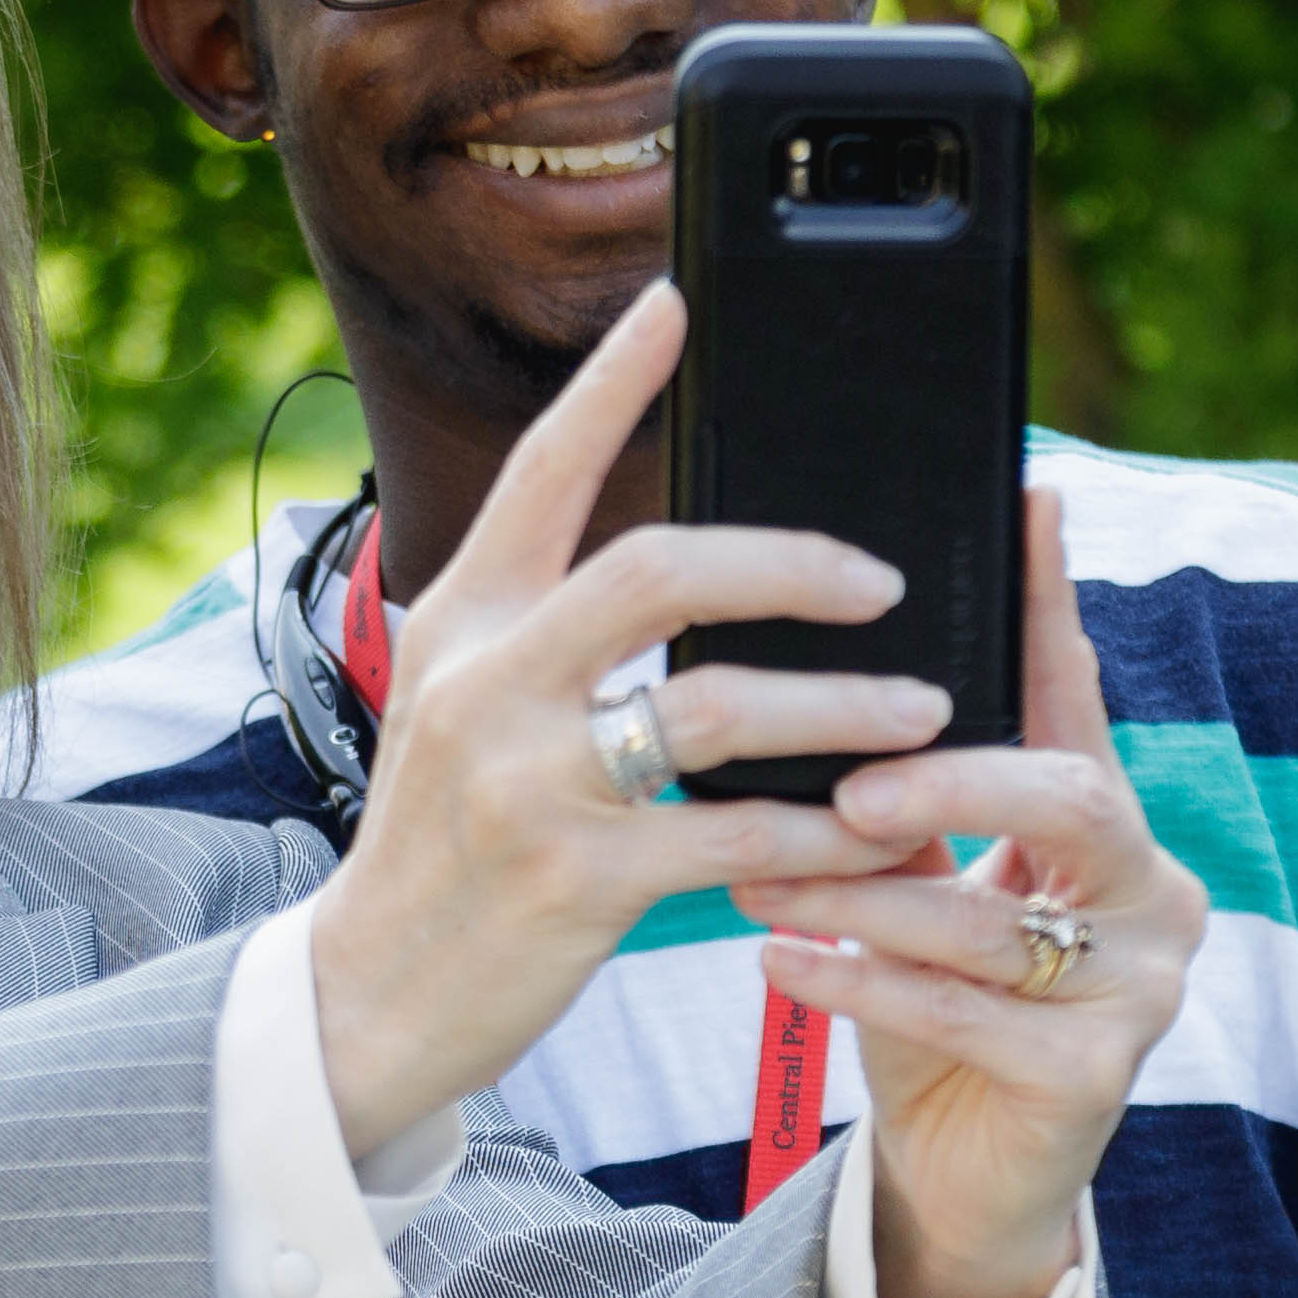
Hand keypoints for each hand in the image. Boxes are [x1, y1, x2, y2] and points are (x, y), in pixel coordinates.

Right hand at [304, 283, 944, 1144]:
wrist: (372, 993)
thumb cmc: (441, 844)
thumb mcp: (455, 708)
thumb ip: (540, 633)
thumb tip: (679, 567)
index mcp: (463, 621)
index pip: (542, 471)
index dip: (612, 383)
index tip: (675, 305)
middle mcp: (488, 683)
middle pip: (660, 569)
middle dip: (791, 563)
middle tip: (881, 578)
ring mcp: (529, 782)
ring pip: (718, 708)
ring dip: (843, 705)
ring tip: (925, 710)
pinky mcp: (576, 880)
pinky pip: (736, 838)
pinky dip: (827, 832)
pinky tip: (884, 832)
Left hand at [738, 490, 1208, 1297]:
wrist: (964, 1179)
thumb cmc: (929, 1007)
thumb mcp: (915, 884)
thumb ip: (895, 798)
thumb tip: (799, 686)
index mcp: (1108, 823)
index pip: (1076, 694)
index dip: (1050, 602)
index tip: (1027, 498)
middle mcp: (1151, 891)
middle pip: (1071, 797)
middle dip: (954, 780)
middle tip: (849, 786)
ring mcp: (1141, 988)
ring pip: (998, 920)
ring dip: (870, 897)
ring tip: (763, 881)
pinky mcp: (1098, 1079)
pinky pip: (969, 1017)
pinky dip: (865, 987)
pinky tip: (782, 965)